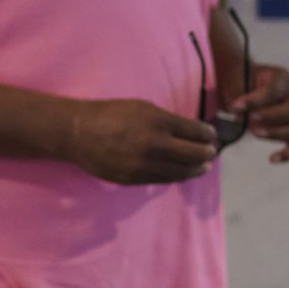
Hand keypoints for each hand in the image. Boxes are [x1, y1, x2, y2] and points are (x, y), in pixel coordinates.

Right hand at [66, 99, 217, 184]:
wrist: (77, 133)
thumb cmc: (109, 114)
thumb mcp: (142, 108)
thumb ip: (167, 120)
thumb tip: (191, 133)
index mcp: (158, 122)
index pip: (196, 132)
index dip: (208, 134)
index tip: (211, 136)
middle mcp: (155, 145)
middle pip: (195, 155)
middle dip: (207, 154)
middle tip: (210, 152)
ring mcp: (145, 165)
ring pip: (182, 172)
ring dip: (195, 169)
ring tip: (201, 167)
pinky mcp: (135, 179)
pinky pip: (163, 180)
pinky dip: (175, 175)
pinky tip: (179, 172)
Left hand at [231, 63, 288, 162]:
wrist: (239, 86)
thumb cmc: (237, 81)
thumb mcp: (235, 80)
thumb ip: (239, 95)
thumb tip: (242, 117)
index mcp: (282, 78)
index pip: (275, 91)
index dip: (256, 100)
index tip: (235, 106)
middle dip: (272, 117)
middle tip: (251, 119)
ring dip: (277, 133)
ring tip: (253, 132)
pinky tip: (272, 159)